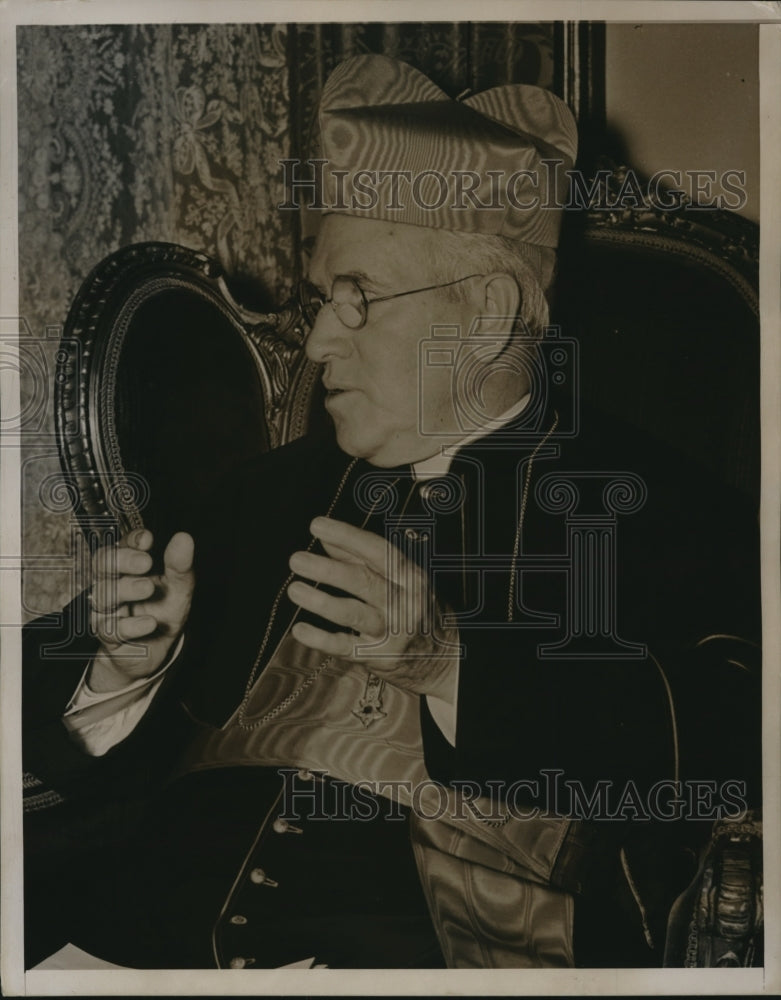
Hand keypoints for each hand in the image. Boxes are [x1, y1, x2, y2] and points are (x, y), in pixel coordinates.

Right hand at [88, 528, 194, 693]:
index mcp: (129, 567)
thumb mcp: (179, 588)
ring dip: (126, 590)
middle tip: (146, 562)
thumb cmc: (163, 610)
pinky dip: (131, 626)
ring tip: (148, 588)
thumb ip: (179, 565)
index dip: (131, 540)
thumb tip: (184, 538)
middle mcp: (113, 583)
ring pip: (103, 595)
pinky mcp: (109, 636)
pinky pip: (111, 629)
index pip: (122, 545)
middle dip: (123, 560)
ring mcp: (107, 609)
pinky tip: (150, 623)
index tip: (148, 539)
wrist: (157, 649)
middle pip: (103, 565)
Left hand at [286, 516, 458, 699]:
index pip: (377, 551)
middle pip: (363, 581)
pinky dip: (321, 639)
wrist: (448, 661)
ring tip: (295, 589)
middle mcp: (404, 602)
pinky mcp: (378, 657)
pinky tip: (300, 629)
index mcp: (411, 577)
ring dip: (320, 601)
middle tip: (297, 559)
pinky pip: (345, 647)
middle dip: (327, 569)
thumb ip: (363, 560)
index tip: (317, 525)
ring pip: (352, 613)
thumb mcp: (403, 581)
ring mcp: (391, 632)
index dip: (347, 536)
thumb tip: (328, 539)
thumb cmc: (420, 612)